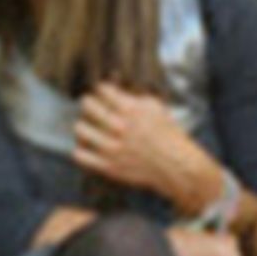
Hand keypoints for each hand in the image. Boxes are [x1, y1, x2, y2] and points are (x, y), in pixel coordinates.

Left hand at [74, 82, 219, 210]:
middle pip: (87, 105)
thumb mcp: (156, 108)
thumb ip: (134, 97)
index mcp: (131, 110)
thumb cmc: (168, 136)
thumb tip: (116, 89)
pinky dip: (81, 149)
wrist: (176, 166)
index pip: (102, 90)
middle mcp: (119, 127)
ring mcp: (112, 148)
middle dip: (90, 104)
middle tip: (93, 108)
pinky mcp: (108, 166)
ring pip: (80, 128)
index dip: (102, 90)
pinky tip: (89, 147)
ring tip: (89, 128)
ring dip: (84, 126)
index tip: (103, 94)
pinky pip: (80, 155)